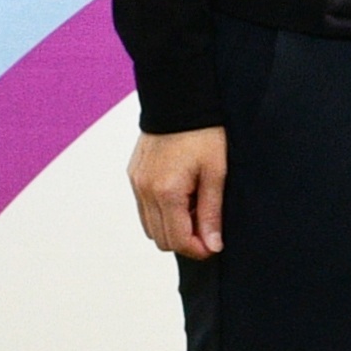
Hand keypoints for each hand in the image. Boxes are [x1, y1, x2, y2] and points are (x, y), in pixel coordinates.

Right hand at [129, 128, 227, 257]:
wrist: (180, 100)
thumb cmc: (203, 132)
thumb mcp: (216, 172)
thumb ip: (211, 212)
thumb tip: (212, 245)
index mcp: (166, 192)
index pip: (178, 240)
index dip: (199, 250)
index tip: (215, 245)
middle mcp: (145, 191)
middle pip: (161, 239)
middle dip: (186, 240)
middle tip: (208, 226)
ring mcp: (136, 184)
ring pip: (150, 227)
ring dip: (172, 227)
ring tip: (195, 208)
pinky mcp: (134, 176)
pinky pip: (144, 209)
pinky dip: (161, 213)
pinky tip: (181, 197)